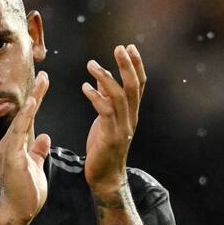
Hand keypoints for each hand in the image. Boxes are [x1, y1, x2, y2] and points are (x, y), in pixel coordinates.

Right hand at [0, 71, 50, 223]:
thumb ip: (38, 151)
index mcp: (16, 144)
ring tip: (41, 84)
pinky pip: (19, 132)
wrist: (19, 212)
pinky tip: (33, 104)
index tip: (44, 83)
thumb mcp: (36, 166)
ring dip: (32, 100)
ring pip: (21, 119)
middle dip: (36, 93)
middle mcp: (9, 143)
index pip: (28, 117)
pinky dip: (25, 117)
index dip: (37, 99)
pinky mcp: (12, 156)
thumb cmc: (26, 192)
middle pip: (24, 113)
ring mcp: (9, 149)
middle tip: (45, 74)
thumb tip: (44, 137)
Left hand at [81, 44, 145, 194]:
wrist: (105, 177)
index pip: (139, 85)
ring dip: (106, 78)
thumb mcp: (105, 120)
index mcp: (131, 113)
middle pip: (134, 86)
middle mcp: (131, 118)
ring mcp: (122, 127)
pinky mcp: (110, 136)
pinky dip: (95, 97)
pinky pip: (105, 112)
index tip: (129, 47)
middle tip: (119, 47)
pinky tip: (84, 87)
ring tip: (91, 64)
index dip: (136, 65)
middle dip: (128, 65)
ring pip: (119, 96)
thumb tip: (96, 80)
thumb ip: (104, 100)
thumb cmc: (103, 148)